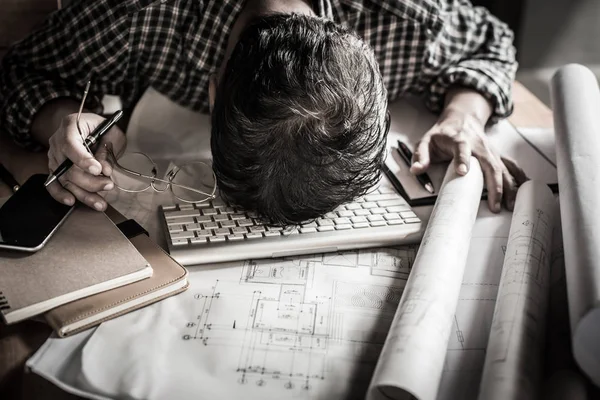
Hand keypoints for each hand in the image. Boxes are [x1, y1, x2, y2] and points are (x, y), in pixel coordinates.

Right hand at [46, 113, 125, 210]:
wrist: (91, 127)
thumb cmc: (103, 128)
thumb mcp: (111, 132)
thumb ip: (107, 150)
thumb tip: (105, 171)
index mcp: (70, 126)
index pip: (70, 145)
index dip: (83, 160)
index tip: (98, 170)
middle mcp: (57, 142)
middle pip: (68, 167)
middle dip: (90, 181)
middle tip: (109, 185)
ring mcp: (54, 156)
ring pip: (64, 179)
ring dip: (83, 194)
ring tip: (100, 203)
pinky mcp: (55, 169)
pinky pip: (54, 184)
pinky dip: (61, 194)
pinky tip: (71, 201)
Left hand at [411, 109, 527, 211]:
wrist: (462, 118)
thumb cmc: (443, 133)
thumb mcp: (426, 141)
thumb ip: (420, 155)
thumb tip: (416, 170)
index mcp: (459, 140)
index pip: (462, 149)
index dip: (462, 159)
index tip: (462, 172)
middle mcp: (478, 146)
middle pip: (490, 164)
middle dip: (495, 185)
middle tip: (495, 205)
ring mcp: (490, 151)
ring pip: (503, 168)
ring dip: (509, 186)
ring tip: (510, 204)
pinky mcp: (496, 155)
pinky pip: (510, 166)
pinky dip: (519, 178)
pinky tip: (524, 190)